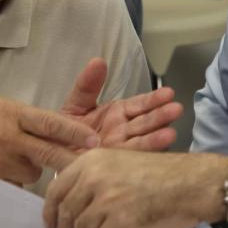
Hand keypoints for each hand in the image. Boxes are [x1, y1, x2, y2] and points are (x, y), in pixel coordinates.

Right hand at [0, 99, 98, 185]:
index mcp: (11, 113)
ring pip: (33, 173)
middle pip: (49, 153)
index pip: (51, 122)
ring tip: (11, 161)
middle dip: (70, 160)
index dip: (75, 133)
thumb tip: (54, 132)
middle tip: (86, 163)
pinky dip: (12, 181)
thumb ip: (24, 121)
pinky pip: (13, 185)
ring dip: (31, 170)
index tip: (94, 140)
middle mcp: (7, 136)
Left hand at [42, 149, 227, 227]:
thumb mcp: (121, 162)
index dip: (49, 210)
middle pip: (65, 213)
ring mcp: (106, 201)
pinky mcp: (119, 223)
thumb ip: (94, 177)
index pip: (56, 189)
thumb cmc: (161, 174)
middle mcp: (94, 179)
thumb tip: (72, 204)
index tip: (50, 223)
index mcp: (91, 161)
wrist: (190, 183)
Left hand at [62, 58, 181, 150]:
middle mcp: (124, 131)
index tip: (168, 93)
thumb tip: (98, 60)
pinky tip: (153, 155)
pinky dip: (141, 157)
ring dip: (156, 138)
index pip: (140, 104)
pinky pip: (128, 160)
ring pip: (141, 142)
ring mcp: (121, 150)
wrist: (50, 156)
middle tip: (176, 109)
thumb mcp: (76, 104)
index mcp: (118, 113)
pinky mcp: (114, 166)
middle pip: (145, 122)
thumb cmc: (66, 129)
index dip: (153, 99)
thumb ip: (87, 85)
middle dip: (160, 116)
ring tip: (171, 134)